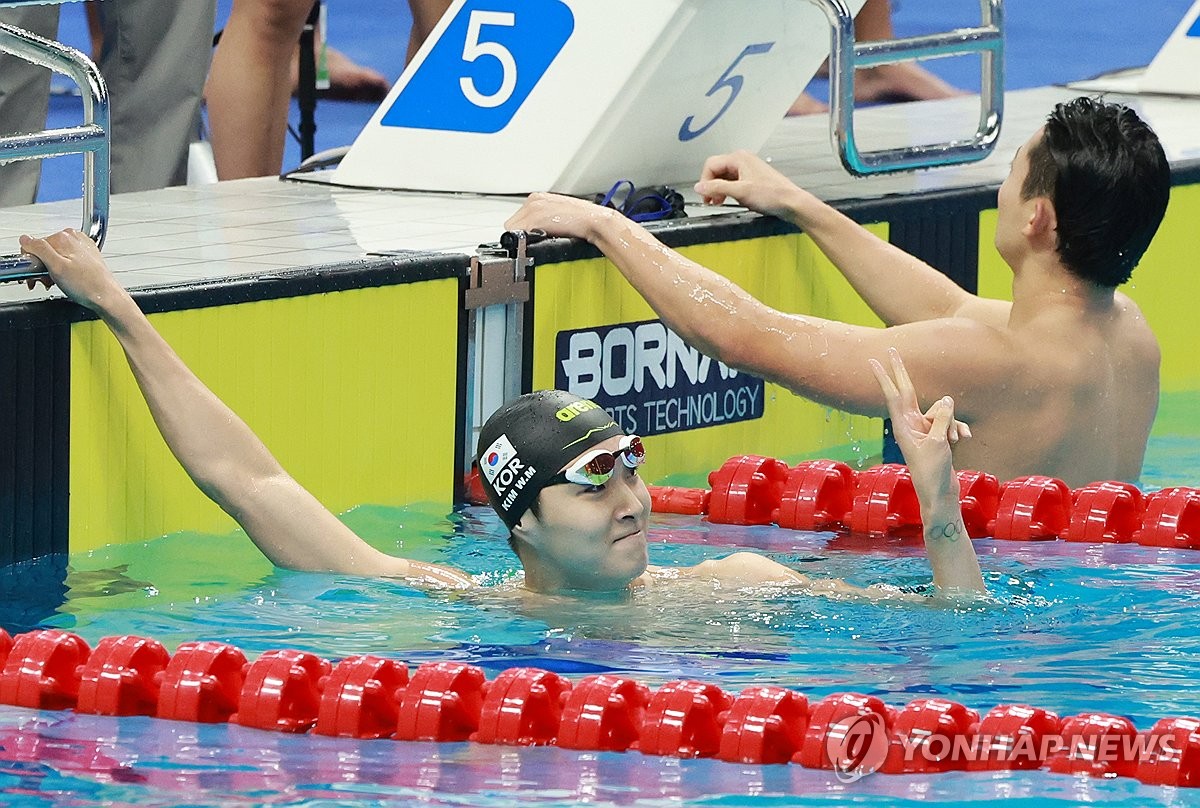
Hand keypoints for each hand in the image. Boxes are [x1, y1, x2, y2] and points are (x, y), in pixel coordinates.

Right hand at [18, 229, 124, 313]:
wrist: (107, 297)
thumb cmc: (87, 285)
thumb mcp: (56, 267)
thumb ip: (39, 250)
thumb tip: (25, 239)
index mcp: (64, 237)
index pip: (33, 245)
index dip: (30, 262)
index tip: (35, 275)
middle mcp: (73, 238)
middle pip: (44, 251)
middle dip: (40, 268)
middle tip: (46, 281)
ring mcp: (81, 247)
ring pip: (54, 256)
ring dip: (50, 271)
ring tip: (57, 282)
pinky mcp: (86, 256)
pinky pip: (66, 261)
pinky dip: (61, 270)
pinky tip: (65, 280)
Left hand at [505, 192, 619, 242]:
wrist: (593, 220)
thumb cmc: (582, 220)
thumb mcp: (558, 216)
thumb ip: (544, 221)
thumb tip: (534, 233)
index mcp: (538, 198)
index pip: (518, 217)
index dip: (524, 229)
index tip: (532, 234)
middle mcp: (533, 200)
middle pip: (513, 223)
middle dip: (522, 233)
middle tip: (537, 238)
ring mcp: (533, 208)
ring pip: (513, 229)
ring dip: (524, 237)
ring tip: (541, 239)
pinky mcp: (535, 218)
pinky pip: (518, 234)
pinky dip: (526, 240)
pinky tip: (540, 239)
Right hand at [694, 150, 806, 219]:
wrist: (790, 202)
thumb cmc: (772, 194)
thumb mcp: (740, 191)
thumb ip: (717, 188)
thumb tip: (699, 187)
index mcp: (739, 158)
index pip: (711, 165)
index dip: (705, 181)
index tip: (704, 195)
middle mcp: (742, 160)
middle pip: (716, 170)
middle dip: (711, 186)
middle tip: (710, 201)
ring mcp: (747, 169)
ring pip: (724, 177)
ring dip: (719, 190)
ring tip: (718, 202)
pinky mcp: (751, 178)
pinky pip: (733, 182)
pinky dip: (728, 191)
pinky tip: (729, 200)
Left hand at [869, 348, 969, 503]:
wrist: (940, 494)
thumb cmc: (933, 471)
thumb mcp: (938, 442)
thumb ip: (942, 418)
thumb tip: (946, 399)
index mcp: (903, 426)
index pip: (894, 395)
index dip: (886, 377)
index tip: (873, 360)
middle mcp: (910, 424)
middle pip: (908, 391)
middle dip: (901, 372)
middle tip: (891, 349)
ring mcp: (923, 428)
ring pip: (940, 409)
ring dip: (951, 421)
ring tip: (952, 440)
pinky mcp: (936, 435)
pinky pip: (950, 421)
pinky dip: (958, 429)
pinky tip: (963, 440)